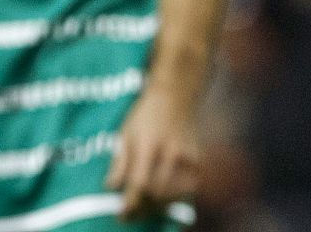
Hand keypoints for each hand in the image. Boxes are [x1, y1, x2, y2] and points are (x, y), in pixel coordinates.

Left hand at [105, 89, 200, 220]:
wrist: (176, 95)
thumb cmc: (147, 113)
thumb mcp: (127, 132)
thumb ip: (120, 161)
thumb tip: (111, 187)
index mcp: (149, 144)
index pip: (140, 183)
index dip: (131, 203)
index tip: (121, 214)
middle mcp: (171, 152)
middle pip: (157, 193)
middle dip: (142, 209)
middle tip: (130, 214)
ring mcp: (188, 157)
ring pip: (174, 194)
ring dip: (158, 206)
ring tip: (145, 208)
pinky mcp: (198, 160)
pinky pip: (189, 189)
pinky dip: (176, 197)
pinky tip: (164, 199)